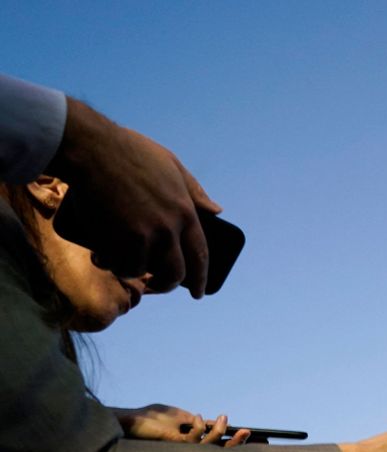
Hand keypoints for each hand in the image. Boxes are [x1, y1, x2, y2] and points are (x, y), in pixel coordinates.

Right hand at [45, 98, 220, 295]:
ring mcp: (144, 236)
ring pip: (143, 271)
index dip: (202, 277)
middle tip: (156, 285)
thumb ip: (195, 191)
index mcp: (186, 212)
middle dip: (166, 285)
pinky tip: (102, 259)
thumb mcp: (172, 165)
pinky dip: (110, 265)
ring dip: (131, 271)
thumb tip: (218, 211)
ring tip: (120, 262)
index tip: (200, 291)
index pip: (200, 255)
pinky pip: (119, 265)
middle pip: (175, 273)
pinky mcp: (118, 239)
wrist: (91, 148)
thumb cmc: (130, 151)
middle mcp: (169, 229)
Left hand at [112, 405, 250, 445]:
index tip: (257, 438)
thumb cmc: (150, 421)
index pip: (221, 448)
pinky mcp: (172, 446)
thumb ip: (198, 424)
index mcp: (192, 447)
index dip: (238, 445)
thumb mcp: (181, 418)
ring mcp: (180, 451)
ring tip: (225, 418)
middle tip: (250, 432)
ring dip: (220, 433)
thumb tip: (216, 423)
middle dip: (236, 444)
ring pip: (209, 448)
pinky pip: (193, 441)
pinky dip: (199, 428)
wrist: (127, 422)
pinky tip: (198, 417)